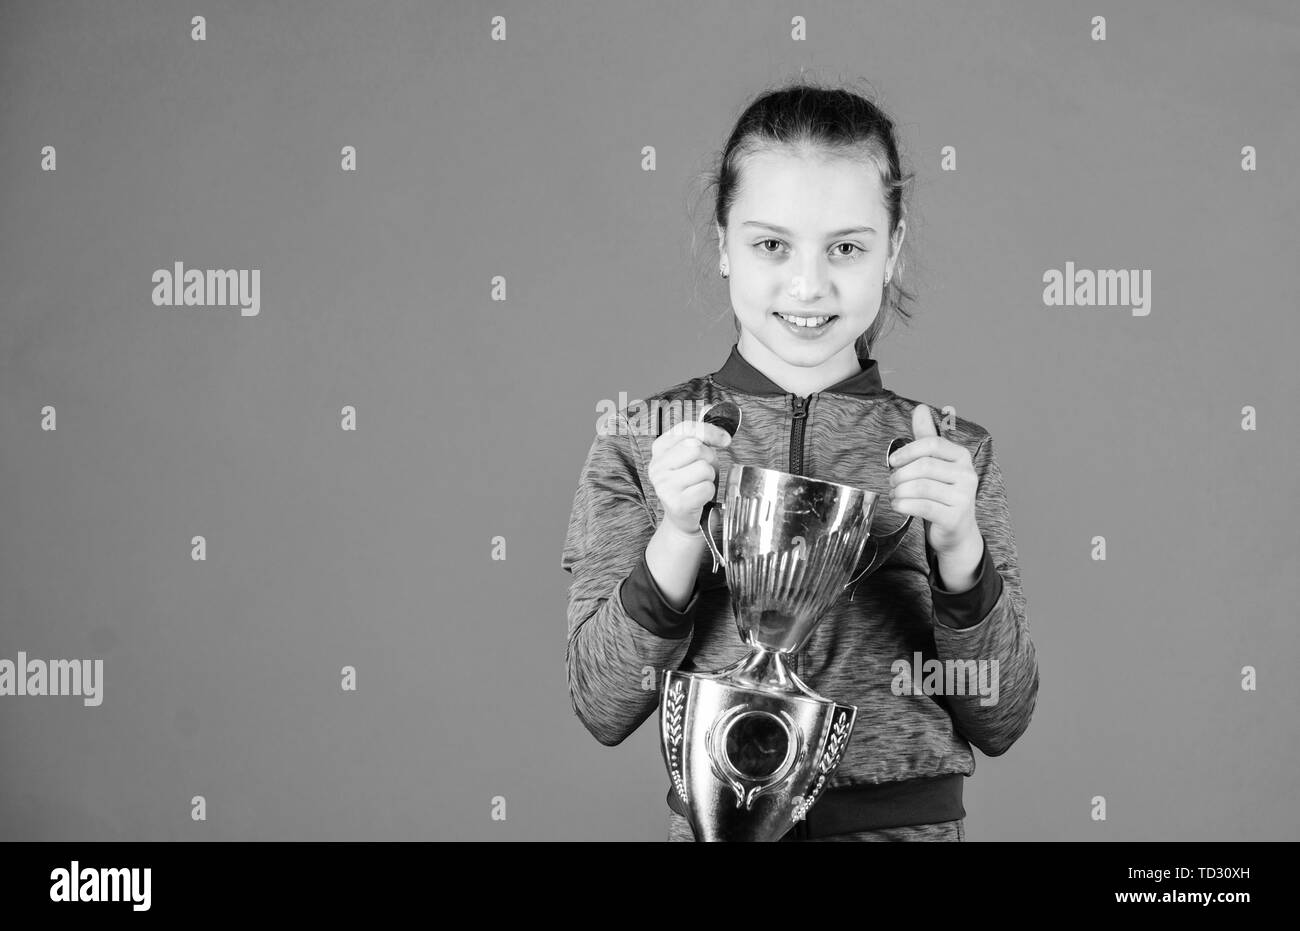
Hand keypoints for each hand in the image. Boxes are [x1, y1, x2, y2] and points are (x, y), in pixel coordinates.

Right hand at [649, 419, 732, 538]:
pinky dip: (710, 493)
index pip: (687, 429)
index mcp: (659, 448)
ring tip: (700, 485)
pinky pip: (706, 488)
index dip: (710, 432)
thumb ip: (700, 432)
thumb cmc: (692, 483)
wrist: (685, 518)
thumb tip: (709, 407)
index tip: (725, 440)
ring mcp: (664, 485)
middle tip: (705, 472)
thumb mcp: (695, 454)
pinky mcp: (676, 503)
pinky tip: (700, 497)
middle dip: (710, 459)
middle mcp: (656, 466)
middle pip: (697, 448)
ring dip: (710, 478)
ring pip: (704, 468)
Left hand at [888, 404, 981, 557]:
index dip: (907, 451)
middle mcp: (967, 475)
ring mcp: (964, 497)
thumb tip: (920, 408)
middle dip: (900, 475)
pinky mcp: (955, 518)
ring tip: (894, 495)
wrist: (957, 530)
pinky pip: (923, 507)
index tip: (892, 461)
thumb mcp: (935, 463)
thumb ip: (926, 437)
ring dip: (899, 491)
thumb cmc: (942, 493)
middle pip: (924, 466)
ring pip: (921, 487)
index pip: (931, 444)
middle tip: (892, 483)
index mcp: (961, 457)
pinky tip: (897, 505)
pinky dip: (904, 505)